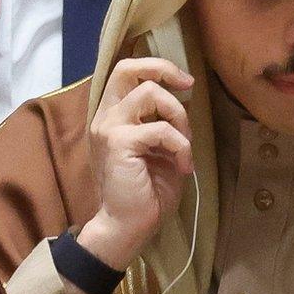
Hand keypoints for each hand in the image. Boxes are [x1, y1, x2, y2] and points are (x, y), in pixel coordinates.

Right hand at [80, 57, 194, 269]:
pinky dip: (181, 145)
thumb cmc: (146, 192)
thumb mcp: (161, 149)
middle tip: (188, 86)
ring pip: (149, 92)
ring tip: (184, 144)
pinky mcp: (118, 143)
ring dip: (178, 114)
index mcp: (113, 116)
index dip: (157, 68)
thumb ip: (165, 122)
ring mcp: (109, 128)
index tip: (184, 84)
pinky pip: (160, 129)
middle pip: (127, 68)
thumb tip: (184, 100)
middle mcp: (106, 117)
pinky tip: (183, 166)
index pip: (126, 72)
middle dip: (163, 69)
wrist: (128, 225)